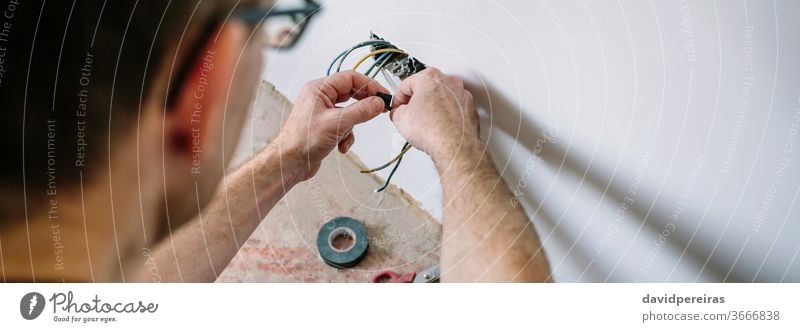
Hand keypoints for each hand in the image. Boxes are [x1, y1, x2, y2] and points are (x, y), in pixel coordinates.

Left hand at [273, 71, 388, 179]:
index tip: (382, 95)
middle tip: (378, 109)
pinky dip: (346, 135)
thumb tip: (378, 102)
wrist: (290, 162)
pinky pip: (344, 125)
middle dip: (363, 105)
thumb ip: (361, 111)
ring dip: (352, 125)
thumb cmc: (302, 141)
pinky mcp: (325, 126)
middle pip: (351, 93)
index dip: (368, 85)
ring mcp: (323, 112)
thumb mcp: (337, 123)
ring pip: (349, 111)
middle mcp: (320, 98)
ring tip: (347, 134)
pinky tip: (341, 145)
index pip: (350, 78)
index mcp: (319, 89)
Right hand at [390, 67, 480, 165]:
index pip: (407, 84)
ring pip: (442, 97)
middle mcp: (449, 82)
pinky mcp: (470, 108)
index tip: (398, 106)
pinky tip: (439, 126)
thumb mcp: (400, 119)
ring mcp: (462, 94)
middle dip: (417, 100)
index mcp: (430, 78)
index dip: (398, 98)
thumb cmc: (434, 131)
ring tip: (425, 122)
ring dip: (432, 107)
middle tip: (410, 114)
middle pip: (426, 88)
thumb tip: (399, 113)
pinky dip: (446, 114)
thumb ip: (397, 111)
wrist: (454, 146)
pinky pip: (454, 108)